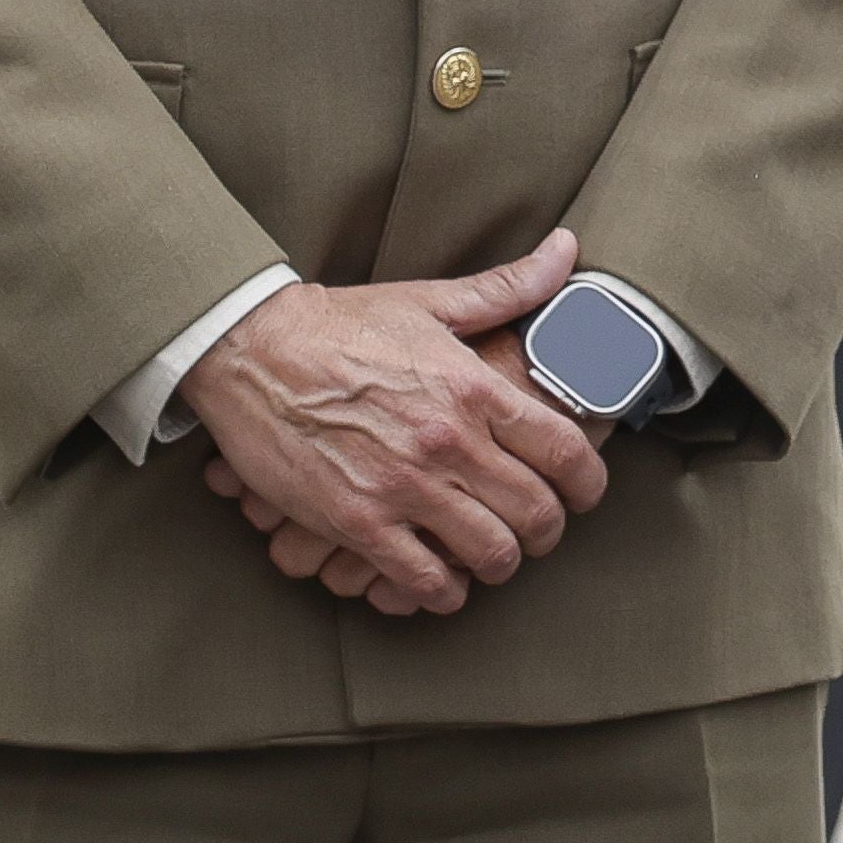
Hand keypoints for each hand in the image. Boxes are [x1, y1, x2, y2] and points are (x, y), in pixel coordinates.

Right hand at [208, 318, 623, 612]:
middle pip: (535, 511)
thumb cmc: (341, 324)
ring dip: (501, 564)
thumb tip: (567, 250)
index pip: (564, 449)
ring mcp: (403, 486)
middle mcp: (448, 441)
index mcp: (473, 388)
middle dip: (548, 531)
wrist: (252, 351)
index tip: (587, 494)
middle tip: (541, 532)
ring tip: (494, 557)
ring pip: (488, 552)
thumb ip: (507, 287)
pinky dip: (442, 591)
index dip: (589, 483)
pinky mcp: (356, 521)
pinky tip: (444, 583)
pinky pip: (421, 579)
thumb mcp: (431, 301)